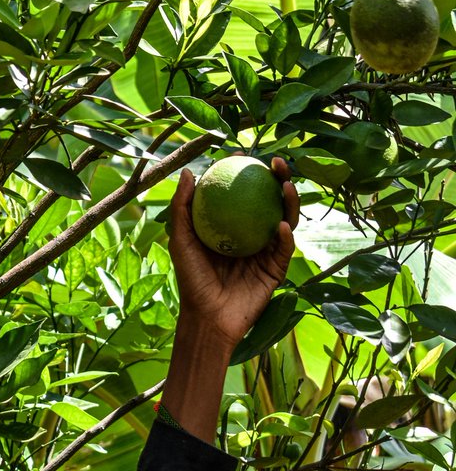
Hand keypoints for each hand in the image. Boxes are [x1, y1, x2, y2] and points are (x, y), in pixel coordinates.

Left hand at [169, 156, 299, 350]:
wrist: (206, 316)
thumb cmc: (191, 278)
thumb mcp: (181, 240)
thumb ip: (183, 208)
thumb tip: (189, 173)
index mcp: (230, 225)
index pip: (241, 192)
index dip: (245, 171)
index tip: (242, 153)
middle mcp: (250, 234)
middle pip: (269, 200)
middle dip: (277, 178)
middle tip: (276, 163)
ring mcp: (265, 251)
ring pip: (284, 220)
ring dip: (288, 201)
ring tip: (285, 185)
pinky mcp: (276, 270)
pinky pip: (284, 249)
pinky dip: (284, 236)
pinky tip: (279, 224)